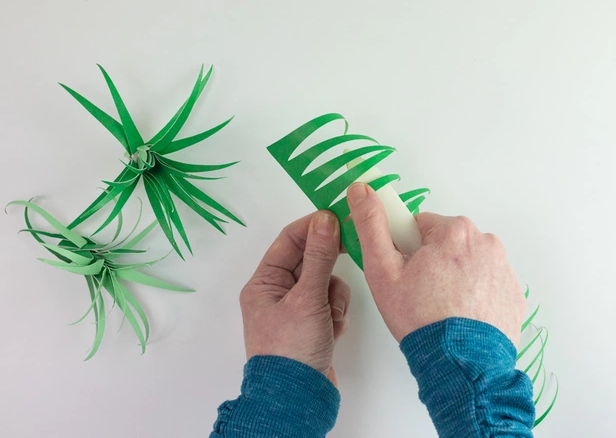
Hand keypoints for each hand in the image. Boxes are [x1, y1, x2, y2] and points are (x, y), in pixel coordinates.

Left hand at [239, 211, 350, 383]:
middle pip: (309, 260)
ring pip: (324, 282)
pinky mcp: (311, 325)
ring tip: (330, 316)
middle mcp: (276, 293)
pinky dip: (336, 313)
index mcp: (264, 282)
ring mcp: (295, 310)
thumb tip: (325, 219)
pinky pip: (329, 304)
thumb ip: (319, 256)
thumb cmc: (292, 348)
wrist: (297, 397)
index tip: (339, 217)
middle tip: (351, 249)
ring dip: (334, 295)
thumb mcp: (308, 297)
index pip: (289, 240)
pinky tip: (333, 330)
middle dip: (328, 264)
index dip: (314, 226)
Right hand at [347, 183, 525, 344]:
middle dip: (433, 262)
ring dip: (455, 278)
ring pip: (468, 263)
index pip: (421, 226)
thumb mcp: (383, 270)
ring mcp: (503, 269)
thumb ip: (371, 225)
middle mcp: (485, 243)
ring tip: (441, 309)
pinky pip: (487, 285)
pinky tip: (461, 316)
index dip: (407, 249)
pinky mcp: (512, 295)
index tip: (406, 273)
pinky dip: (475, 296)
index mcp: (454, 231)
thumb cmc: (421, 319)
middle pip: (447, 243)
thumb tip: (362, 191)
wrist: (460, 365)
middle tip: (420, 294)